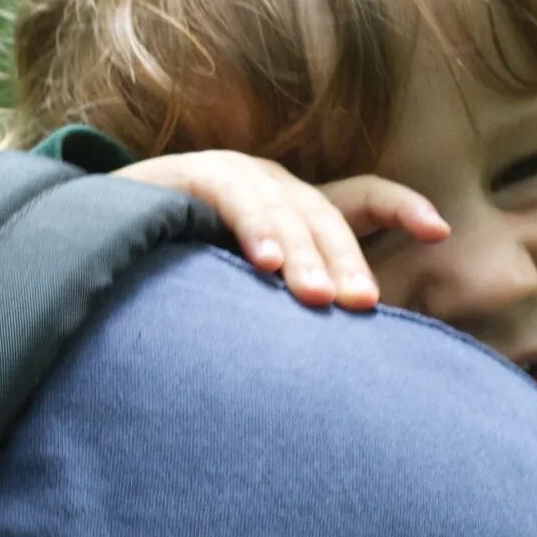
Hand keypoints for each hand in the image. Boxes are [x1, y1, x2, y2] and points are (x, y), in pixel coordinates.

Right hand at [111, 152, 445, 309]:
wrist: (97, 242)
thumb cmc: (183, 278)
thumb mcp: (249, 294)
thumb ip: (291, 311)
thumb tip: (354, 362)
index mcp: (296, 208)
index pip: (361, 197)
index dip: (401, 208)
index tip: (438, 231)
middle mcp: (273, 184)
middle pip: (328, 215)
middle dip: (347, 261)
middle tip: (361, 307)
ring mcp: (235, 175)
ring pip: (285, 210)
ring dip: (304, 254)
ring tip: (317, 299)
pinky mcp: (193, 174)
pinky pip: (234, 199)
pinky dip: (254, 231)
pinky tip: (264, 266)